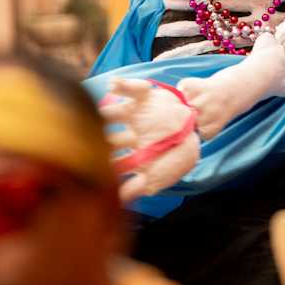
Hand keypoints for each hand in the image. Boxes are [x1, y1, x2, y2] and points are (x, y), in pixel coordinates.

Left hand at [100, 79, 199, 202]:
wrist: (196, 126)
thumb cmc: (178, 155)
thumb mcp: (161, 175)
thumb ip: (138, 186)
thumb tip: (117, 200)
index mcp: (129, 153)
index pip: (107, 158)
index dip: (97, 160)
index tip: (89, 163)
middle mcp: (127, 132)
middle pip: (104, 134)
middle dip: (94, 136)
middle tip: (88, 138)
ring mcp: (134, 113)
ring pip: (112, 111)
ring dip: (104, 111)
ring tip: (99, 113)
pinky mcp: (144, 95)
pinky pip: (130, 88)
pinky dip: (121, 84)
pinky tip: (113, 85)